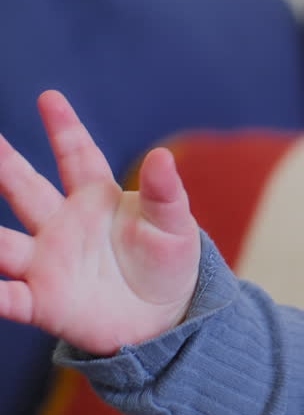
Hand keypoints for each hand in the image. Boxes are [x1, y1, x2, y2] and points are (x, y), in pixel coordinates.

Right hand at [0, 91, 200, 355]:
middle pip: (24, 187)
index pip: (77, 155)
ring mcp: (48, 262)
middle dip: (2, 164)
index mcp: (97, 199)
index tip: (50, 97)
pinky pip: (8, 297)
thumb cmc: (168, 263)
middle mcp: (63, 225)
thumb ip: (165, 192)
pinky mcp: (43, 302)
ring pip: (2, 244)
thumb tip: (163, 155)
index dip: (63, 128)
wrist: (166, 317)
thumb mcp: (174, 225)